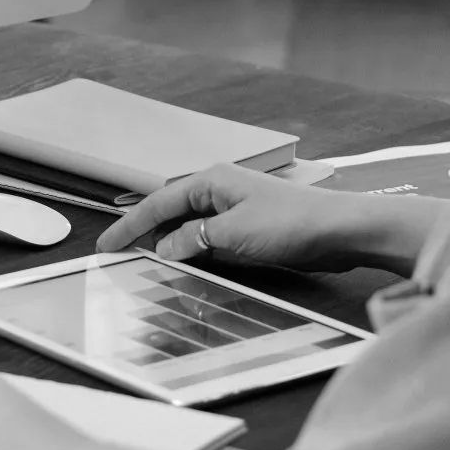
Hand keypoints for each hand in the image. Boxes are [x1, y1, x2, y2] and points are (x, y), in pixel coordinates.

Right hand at [95, 162, 441, 274]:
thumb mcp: (233, 234)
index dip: (130, 226)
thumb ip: (194, 240)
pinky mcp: (251, 229)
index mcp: (212, 180)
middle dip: (146, 233)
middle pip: (171, 211)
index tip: (106, 245)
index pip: (159, 203)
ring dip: (170, 245)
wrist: (343, 230)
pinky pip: (211, 240)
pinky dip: (194, 253)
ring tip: (145, 265)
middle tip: (120, 256)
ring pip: (191, 227)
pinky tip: (187, 268)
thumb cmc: (292, 223)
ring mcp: (236, 210)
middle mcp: (221, 190)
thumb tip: (166, 248)